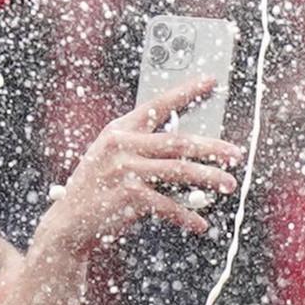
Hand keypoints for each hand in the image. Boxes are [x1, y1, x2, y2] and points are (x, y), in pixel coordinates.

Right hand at [41, 76, 244, 247]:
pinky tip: (200, 222)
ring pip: (179, 171)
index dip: (186, 92)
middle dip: (212, 147)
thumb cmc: (98, 190)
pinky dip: (187, 215)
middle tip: (235, 153)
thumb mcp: (114, 160)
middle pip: (178, 141)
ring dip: (208, 178)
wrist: (69, 223)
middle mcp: (121, 146)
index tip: (211, 81)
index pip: (157, 105)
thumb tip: (193, 154)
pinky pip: (168, 205)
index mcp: (119, 130)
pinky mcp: (128, 197)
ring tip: (228, 184)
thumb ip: (146, 151)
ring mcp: (124, 170)